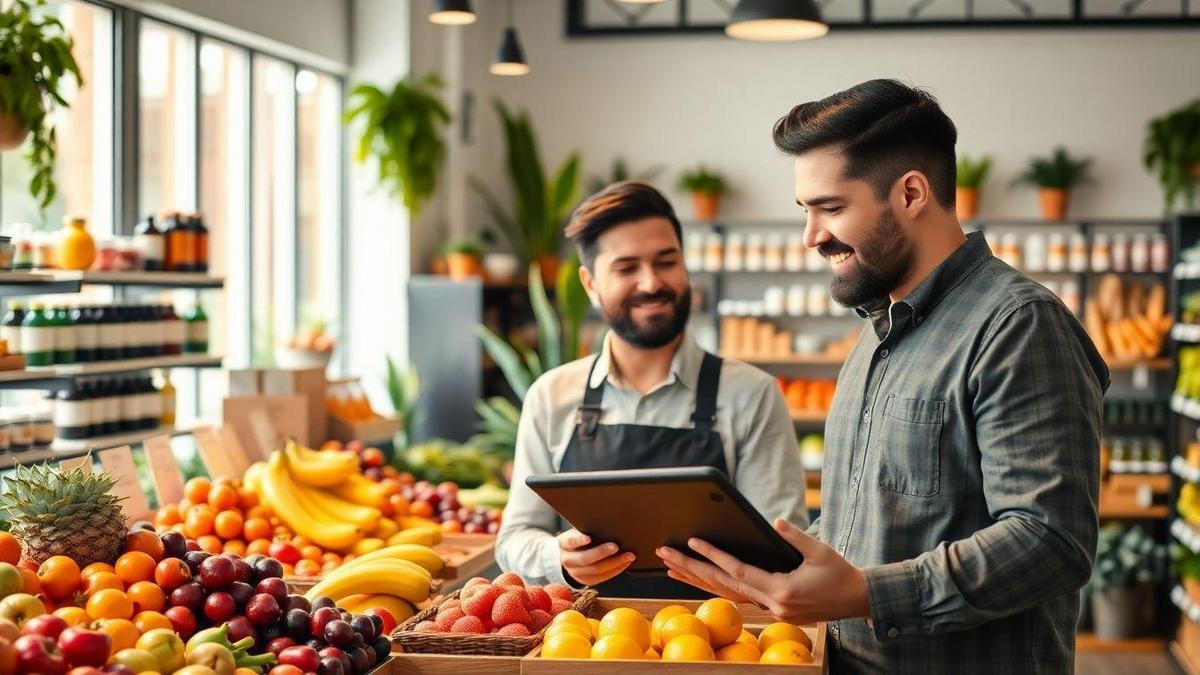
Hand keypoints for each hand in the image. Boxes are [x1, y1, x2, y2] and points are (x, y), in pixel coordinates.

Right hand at [558, 528, 634, 585]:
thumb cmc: (580, 537)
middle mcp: (567, 559)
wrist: (571, 555)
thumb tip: (609, 523)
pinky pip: (602, 577)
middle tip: (616, 546)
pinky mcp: (586, 581)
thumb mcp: (579, 530)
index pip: (570, 541)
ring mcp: (575, 572)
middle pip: (585, 558)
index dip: (579, 540)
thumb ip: (588, 528)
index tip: (588, 537)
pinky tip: (625, 562)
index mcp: (564, 543)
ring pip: (596, 570)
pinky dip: (616, 570)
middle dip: (602, 552)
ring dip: (615, 562)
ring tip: (629, 556)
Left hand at [656, 519, 870, 623]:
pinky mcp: (773, 610)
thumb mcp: (820, 550)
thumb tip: (776, 521)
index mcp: (781, 590)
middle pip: (722, 585)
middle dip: (691, 568)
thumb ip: (795, 536)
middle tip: (665, 554)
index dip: (713, 556)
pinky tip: (698, 579)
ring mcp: (771, 610)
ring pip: (725, 594)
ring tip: (670, 566)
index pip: (738, 571)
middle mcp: (771, 604)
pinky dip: (715, 588)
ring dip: (696, 580)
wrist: (857, 600)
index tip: (692, 543)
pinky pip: (737, 597)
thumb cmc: (841, 574)